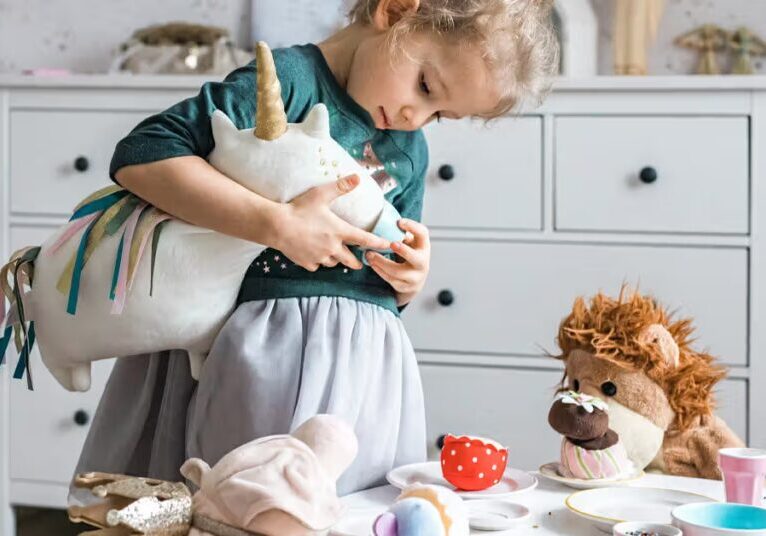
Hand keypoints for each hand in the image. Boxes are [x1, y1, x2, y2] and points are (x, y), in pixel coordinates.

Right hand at [273, 175, 390, 271]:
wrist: (276, 226)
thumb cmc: (299, 208)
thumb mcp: (321, 194)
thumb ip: (340, 187)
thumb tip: (358, 177)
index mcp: (339, 231)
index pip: (365, 240)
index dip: (378, 243)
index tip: (388, 246)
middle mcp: (332, 247)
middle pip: (351, 260)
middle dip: (357, 261)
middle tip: (360, 261)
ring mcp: (319, 257)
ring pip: (333, 263)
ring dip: (335, 259)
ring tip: (333, 253)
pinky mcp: (307, 263)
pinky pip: (317, 265)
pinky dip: (318, 261)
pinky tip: (313, 254)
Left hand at [365, 219, 430, 305]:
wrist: (414, 281)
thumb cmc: (409, 255)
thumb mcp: (409, 244)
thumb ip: (402, 235)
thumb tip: (384, 224)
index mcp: (423, 247)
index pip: (423, 234)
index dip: (413, 227)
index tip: (399, 222)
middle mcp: (422, 262)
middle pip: (415, 258)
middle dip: (403, 251)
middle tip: (391, 243)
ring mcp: (415, 277)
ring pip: (398, 272)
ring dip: (381, 262)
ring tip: (369, 254)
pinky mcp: (405, 287)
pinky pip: (390, 279)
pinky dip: (379, 270)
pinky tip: (371, 263)